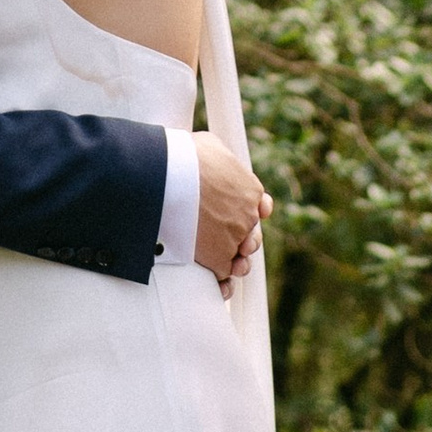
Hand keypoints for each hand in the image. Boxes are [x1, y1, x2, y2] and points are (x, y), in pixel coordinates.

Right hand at [191, 131, 270, 286]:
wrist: (172, 177)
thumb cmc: (186, 156)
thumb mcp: (211, 145)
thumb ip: (221, 158)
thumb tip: (214, 158)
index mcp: (251, 190)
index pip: (258, 207)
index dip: (252, 213)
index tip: (248, 218)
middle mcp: (248, 216)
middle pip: (250, 236)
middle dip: (245, 242)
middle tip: (236, 245)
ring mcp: (235, 239)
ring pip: (240, 258)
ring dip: (236, 264)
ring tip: (231, 267)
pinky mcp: (220, 259)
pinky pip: (224, 275)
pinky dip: (221, 282)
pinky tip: (220, 287)